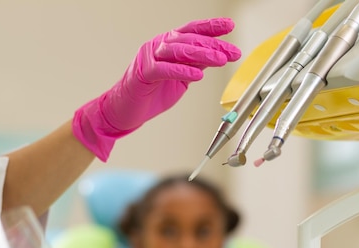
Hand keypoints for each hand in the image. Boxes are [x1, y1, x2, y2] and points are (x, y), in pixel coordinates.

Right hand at [73, 17, 241, 160]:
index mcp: (168, 45)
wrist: (126, 111)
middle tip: (233, 52)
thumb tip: (217, 55)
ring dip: (202, 55)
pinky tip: (197, 74)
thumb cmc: (151, 94)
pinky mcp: (142, 74)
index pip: (192, 30)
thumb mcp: (181, 78)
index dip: (211, 27)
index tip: (230, 26)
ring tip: (221, 60)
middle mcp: (158, 46)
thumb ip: (195, 65)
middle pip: (189, 40)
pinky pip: (164, 69)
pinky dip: (181, 70)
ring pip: (178, 51)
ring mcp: (149, 58)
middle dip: (215, 45)